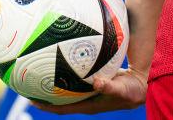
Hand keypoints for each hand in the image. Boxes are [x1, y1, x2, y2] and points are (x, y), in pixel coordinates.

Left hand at [30, 67, 146, 113]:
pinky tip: (66, 63)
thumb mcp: (122, 89)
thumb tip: (97, 82)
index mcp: (88, 106)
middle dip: (44, 96)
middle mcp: (86, 101)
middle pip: (60, 101)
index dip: (46, 105)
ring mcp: (89, 94)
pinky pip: (76, 83)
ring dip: (55, 86)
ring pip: (67, 92)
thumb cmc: (132, 91)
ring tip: (42, 74)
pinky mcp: (94, 86)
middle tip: (30, 85)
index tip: (30, 99)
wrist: (142, 87)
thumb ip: (110, 86)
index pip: (61, 108)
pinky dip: (68, 76)